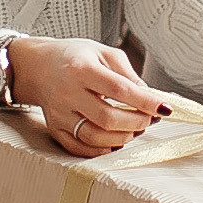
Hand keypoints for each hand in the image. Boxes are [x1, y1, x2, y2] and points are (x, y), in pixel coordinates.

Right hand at [10, 38, 171, 156]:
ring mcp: (60, 114)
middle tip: (149, 118)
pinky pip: (78, 148)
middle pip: (107, 118)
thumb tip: (149, 97)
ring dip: (121, 138)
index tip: (164, 108)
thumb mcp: (103, 53)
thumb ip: (128, 74)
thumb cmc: (75, 57)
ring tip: (134, 129)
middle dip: (136, 122)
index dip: (145, 101)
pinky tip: (114, 141)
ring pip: (94, 137)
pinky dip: (100, 150)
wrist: (38, 66)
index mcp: (82, 69)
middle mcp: (68, 93)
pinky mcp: (55, 128)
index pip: (119, 89)